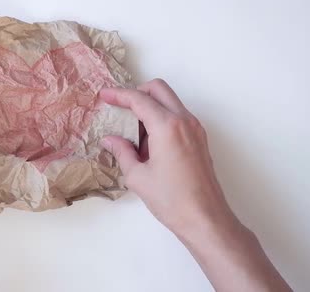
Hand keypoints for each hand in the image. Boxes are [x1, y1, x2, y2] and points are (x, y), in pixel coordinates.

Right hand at [100, 79, 236, 235]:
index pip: (139, 99)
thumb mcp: (138, 176)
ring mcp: (195, 129)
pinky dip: (161, 119)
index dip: (119, 95)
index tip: (104, 95)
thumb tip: (110, 140)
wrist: (205, 218)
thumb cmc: (171, 200)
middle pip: (158, 89)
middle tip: (120, 107)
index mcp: (167, 127)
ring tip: (133, 135)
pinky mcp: (199, 139)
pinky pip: (178, 117)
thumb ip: (122, 152)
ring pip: (169, 102)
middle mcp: (184, 121)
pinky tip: (149, 143)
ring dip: (150, 107)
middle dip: (137, 93)